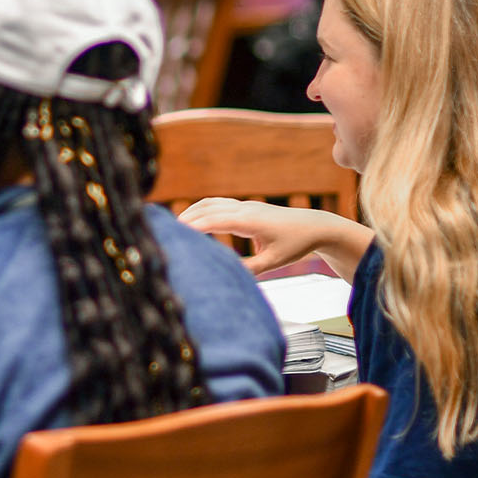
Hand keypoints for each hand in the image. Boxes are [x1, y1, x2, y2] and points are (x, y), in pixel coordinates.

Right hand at [177, 198, 357, 275]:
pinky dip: (201, 209)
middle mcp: (244, 209)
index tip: (174, 234)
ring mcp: (244, 205)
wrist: (314, 226)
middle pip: (206, 209)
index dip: (192, 227)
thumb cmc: (296, 244)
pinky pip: (217, 203)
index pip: (213, 221)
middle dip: (184, 219)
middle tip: (163, 232)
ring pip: (210, 203)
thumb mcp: (274, 262)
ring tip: (172, 226)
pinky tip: (191, 218)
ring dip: (191, 212)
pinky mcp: (245, 207)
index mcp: (250, 221)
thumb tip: (226, 275)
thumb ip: (249, 269)